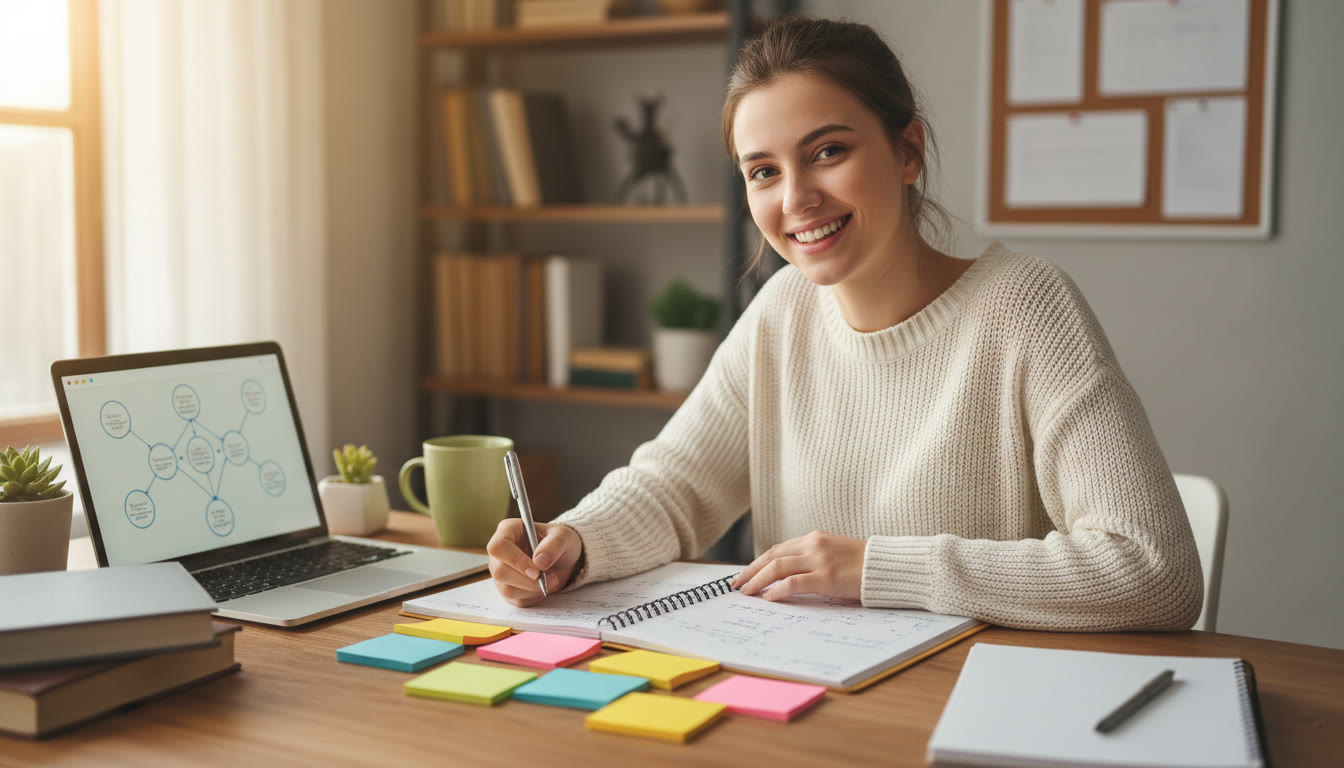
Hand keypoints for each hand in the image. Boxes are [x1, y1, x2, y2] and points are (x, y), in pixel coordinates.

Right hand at [486, 520, 583, 606]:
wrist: (564, 559)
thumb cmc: (559, 542)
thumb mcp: (564, 537)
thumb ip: (554, 545)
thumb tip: (539, 562)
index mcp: (508, 531)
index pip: (498, 546)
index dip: (515, 560)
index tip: (537, 571)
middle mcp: (500, 552)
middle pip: (499, 571)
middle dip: (527, 580)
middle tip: (550, 579)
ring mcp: (501, 571)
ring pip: (507, 589)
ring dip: (533, 590)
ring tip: (552, 580)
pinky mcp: (507, 588)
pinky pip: (516, 599)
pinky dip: (534, 596)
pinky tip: (543, 586)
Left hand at [729, 530, 865, 601]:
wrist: (889, 567)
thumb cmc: (864, 565)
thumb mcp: (835, 554)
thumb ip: (813, 560)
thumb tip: (788, 577)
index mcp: (814, 538)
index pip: (777, 549)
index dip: (758, 563)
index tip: (745, 574)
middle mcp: (813, 545)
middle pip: (771, 556)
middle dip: (750, 571)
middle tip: (737, 584)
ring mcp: (819, 560)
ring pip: (776, 567)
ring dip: (757, 580)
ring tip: (747, 592)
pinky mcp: (826, 577)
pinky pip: (792, 583)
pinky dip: (776, 590)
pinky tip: (769, 598)